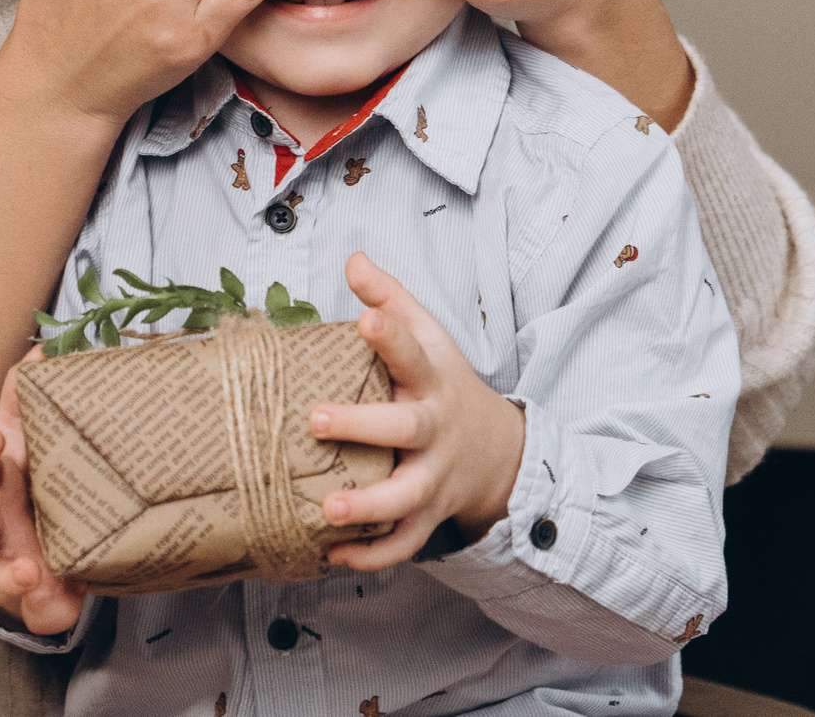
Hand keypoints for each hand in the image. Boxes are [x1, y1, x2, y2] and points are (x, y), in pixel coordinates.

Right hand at [0, 355, 85, 635]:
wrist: (64, 524)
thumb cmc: (41, 472)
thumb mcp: (38, 433)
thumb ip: (33, 397)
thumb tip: (44, 349)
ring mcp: (5, 566)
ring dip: (5, 577)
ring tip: (28, 573)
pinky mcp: (33, 600)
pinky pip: (35, 613)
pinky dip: (48, 610)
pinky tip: (66, 605)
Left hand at [309, 252, 524, 569]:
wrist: (497, 449)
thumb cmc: (443, 383)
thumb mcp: (428, 336)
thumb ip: (390, 300)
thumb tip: (353, 258)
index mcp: (431, 378)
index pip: (413, 351)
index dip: (390, 335)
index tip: (364, 320)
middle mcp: (435, 429)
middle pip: (405, 428)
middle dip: (363, 426)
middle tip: (317, 420)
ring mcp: (435, 476)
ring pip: (406, 497)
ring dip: (368, 507)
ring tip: (328, 509)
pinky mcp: (430, 514)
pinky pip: (404, 543)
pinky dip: (372, 555)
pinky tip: (333, 555)